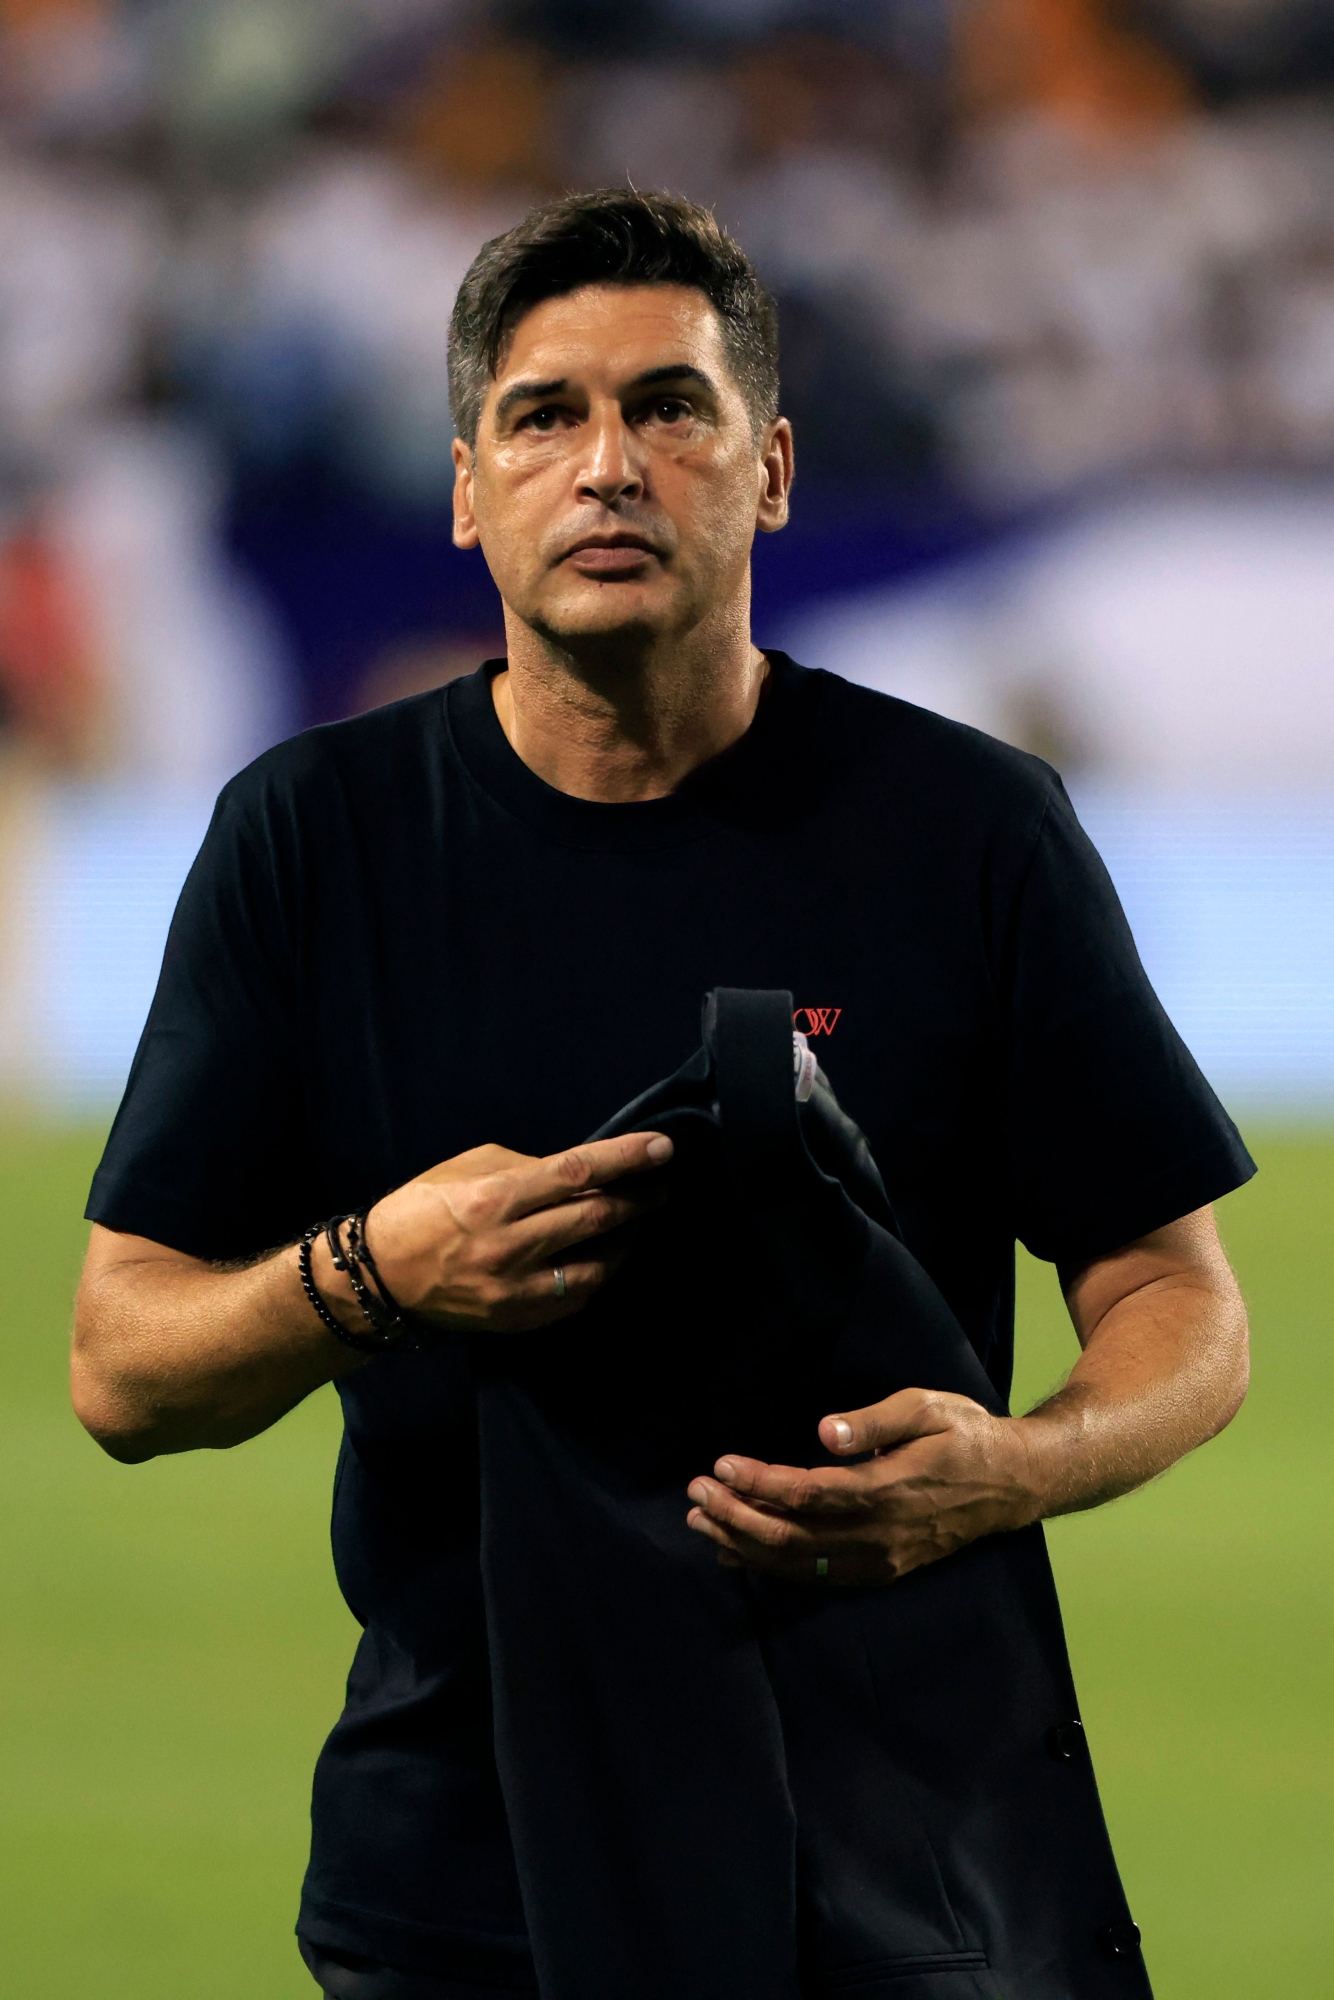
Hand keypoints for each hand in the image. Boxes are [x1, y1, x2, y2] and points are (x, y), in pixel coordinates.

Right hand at [317, 1132, 671, 1334]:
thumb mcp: (468, 1168)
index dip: (625, 1159)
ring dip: (626, 1240)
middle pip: (595, 1219)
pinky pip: (576, 1296)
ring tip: (636, 1220)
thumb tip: (579, 1170)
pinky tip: (604, 1256)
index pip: (576, 1173)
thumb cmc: (423, 1209)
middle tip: (659, 1184)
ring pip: (596, 1264)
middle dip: (637, 1199)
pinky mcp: (517, 1319)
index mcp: (494, 1198)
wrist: (380, 1277)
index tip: (662, 1148)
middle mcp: (508, 1246)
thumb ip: (527, 1168)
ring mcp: (514, 1289)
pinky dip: (598, 1273)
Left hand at [686, 1388, 1041, 1586]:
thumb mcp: (926, 1407)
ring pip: (801, 1564)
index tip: (720, 1466)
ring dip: (745, 1545)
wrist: (1012, 1483)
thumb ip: (873, 1421)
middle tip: (694, 1495)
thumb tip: (822, 1431)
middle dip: (736, 1517)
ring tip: (700, 1524)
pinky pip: (819, 1576)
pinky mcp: (882, 1571)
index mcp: (890, 1490)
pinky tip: (737, 1556)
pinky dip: (773, 1568)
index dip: (759, 1484)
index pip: (809, 1495)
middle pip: (794, 1538)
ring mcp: (882, 1560)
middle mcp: (881, 1535)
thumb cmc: (964, 1433)